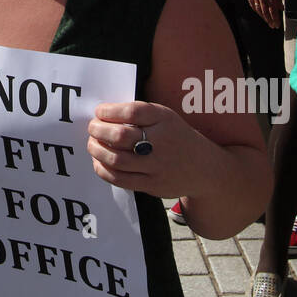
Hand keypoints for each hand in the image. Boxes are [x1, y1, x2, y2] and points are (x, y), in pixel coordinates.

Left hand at [87, 100, 207, 199]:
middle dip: (99, 130)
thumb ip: (139, 114)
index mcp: (165, 119)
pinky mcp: (152, 185)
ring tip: (92, 143)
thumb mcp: (165, 117)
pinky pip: (121, 180)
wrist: (204, 168)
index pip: (133, 112)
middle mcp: (162, 142)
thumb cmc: (175, 137)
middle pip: (121, 136)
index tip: (99, 111)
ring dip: (97, 150)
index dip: (110, 111)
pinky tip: (99, 162)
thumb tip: (103, 115)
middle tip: (92, 127)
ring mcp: (157, 166)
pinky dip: (104, 170)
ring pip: (117, 160)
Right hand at [247, 0, 281, 28]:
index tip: (278, 24)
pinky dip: (257, 11)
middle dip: (270, 20)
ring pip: (259, 10)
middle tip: (274, 26)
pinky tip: (260, 14)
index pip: (273, 10)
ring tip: (268, 22)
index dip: (275, 18)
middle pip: (266, 12)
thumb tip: (281, 8)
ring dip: (264, 18)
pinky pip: (253, 6)